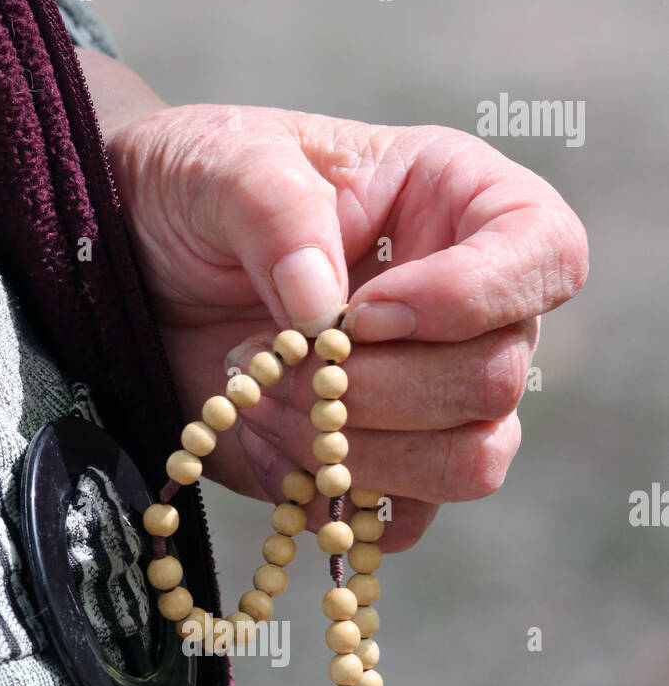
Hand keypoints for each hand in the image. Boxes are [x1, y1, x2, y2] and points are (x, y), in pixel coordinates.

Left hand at [106, 103, 587, 549]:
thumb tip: (325, 306)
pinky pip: (406, 521)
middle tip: (278, 361)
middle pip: (498, 378)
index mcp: (458, 205)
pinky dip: (335, 504)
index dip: (472, 296)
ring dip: (355, 450)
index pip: (546, 254)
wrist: (138, 279)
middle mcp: (468, 310)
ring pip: (470, 462)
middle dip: (377, 388)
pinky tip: (273, 449)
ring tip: (262, 404)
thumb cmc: (194, 196)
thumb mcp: (222, 165)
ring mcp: (433, 399)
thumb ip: (278, 212)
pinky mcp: (384, 470)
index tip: (363, 310)